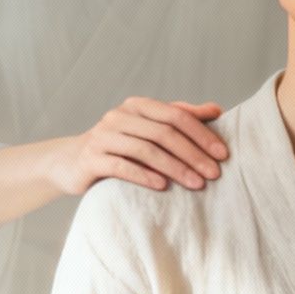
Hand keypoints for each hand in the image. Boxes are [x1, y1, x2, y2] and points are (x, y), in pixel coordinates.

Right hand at [58, 97, 229, 195]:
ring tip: (196, 184)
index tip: (223, 154)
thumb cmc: (120, 146)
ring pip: (145, 150)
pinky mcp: (91, 159)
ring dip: (175, 168)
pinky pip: (121, 166)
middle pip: (163, 133)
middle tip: (214, 173)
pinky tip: (163, 187)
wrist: (71, 162)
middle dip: (193, 154)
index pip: (176, 115)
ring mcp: (103, 136)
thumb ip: (179, 117)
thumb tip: (216, 110)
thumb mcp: (149, 128)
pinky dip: (144, 176)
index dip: (202, 133)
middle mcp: (119, 116)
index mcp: (138, 106)